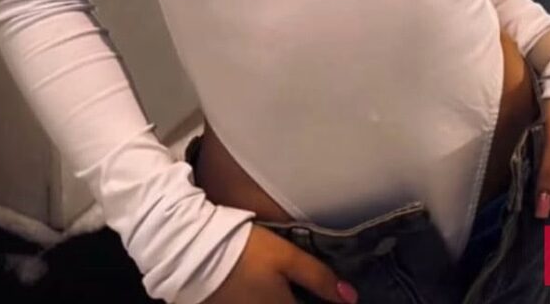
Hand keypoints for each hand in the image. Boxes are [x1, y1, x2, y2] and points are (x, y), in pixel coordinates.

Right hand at [199, 224, 358, 303]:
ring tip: (301, 291)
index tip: (343, 300)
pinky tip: (278, 292)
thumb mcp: (287, 257)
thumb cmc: (247, 252)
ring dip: (293, 300)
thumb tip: (351, 298)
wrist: (198, 253)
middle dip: (312, 303)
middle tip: (324, 294)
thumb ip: (319, 278)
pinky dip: (277, 300)